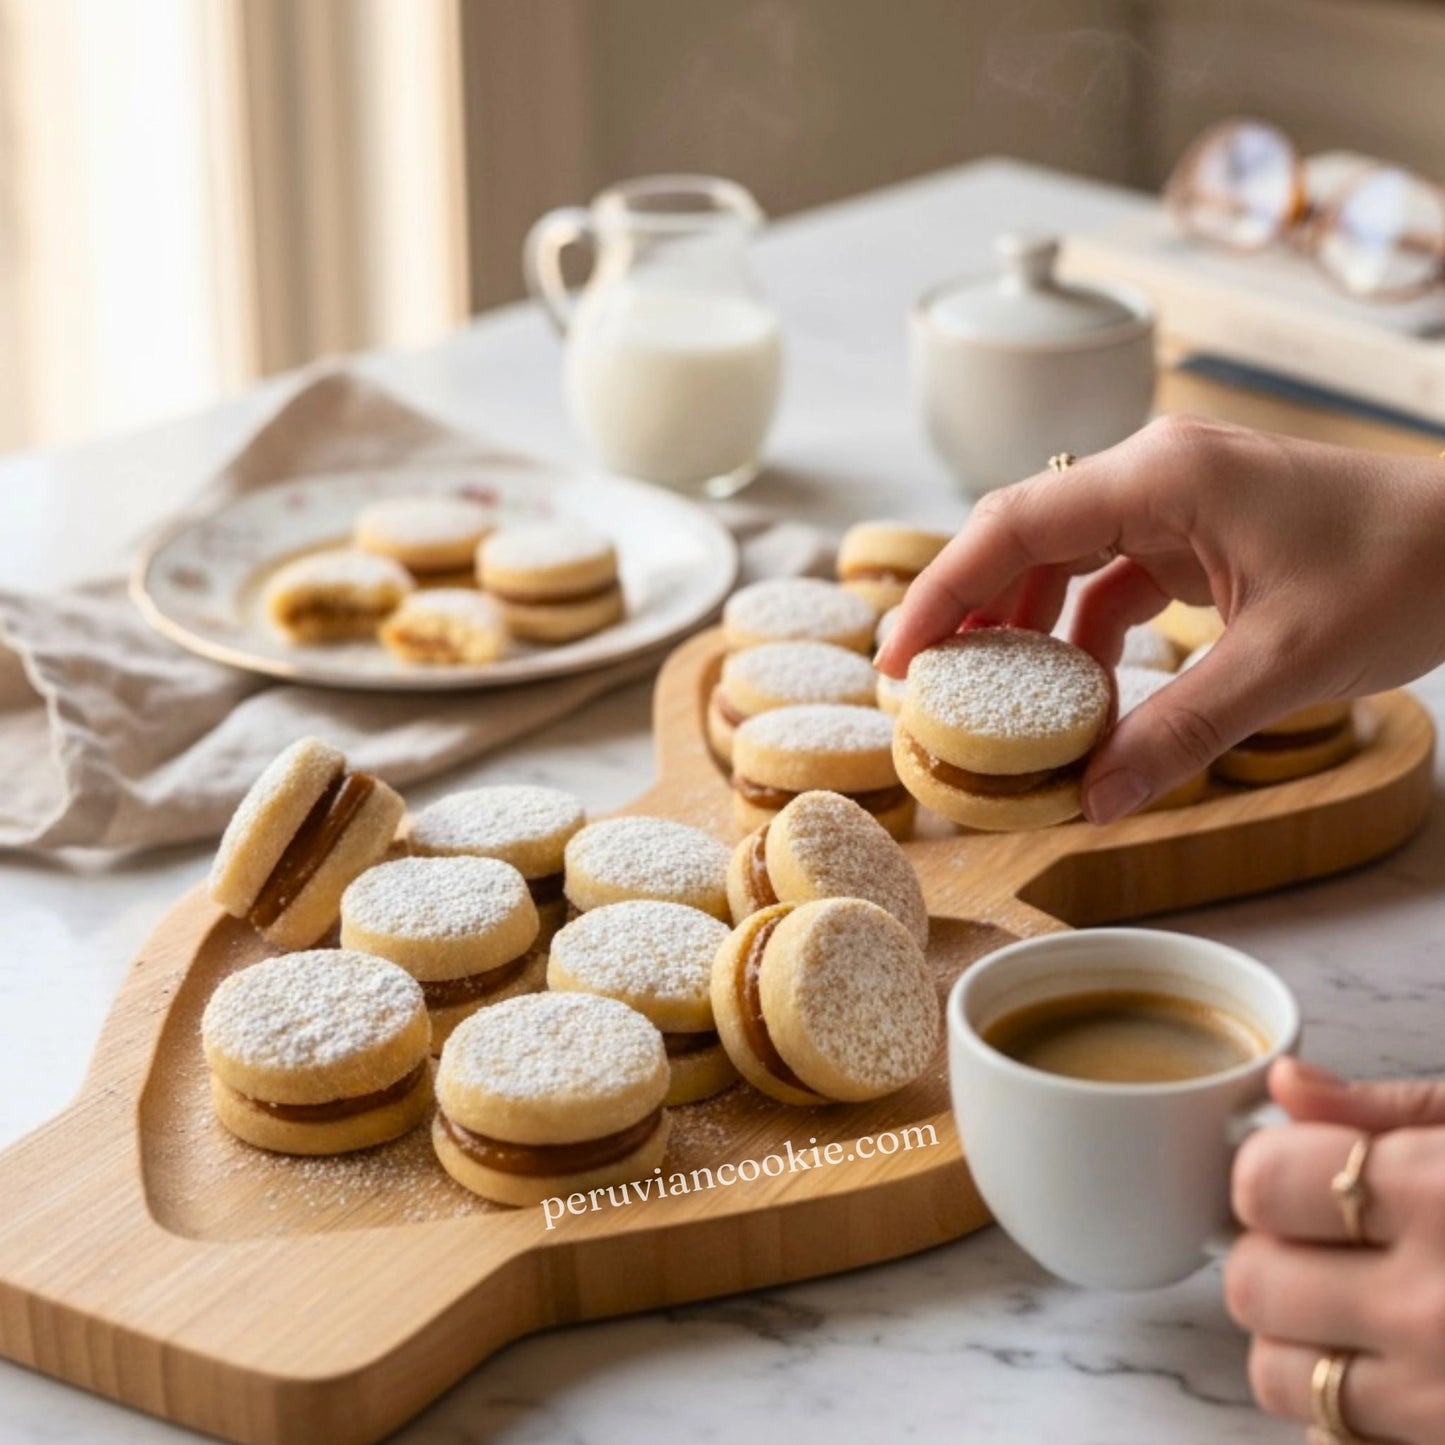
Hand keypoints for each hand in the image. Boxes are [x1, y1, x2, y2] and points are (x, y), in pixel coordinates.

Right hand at [875, 416, 1444, 821]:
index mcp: (1163, 478)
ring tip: (993, 698)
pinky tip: (1080, 691)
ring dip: (1025, 626)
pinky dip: (1085, 635)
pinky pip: (1113, 580)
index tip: (898, 659)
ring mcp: (1177, 502)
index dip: (942, 592)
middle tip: (928, 687)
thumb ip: (1180, 730)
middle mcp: (1156, 476)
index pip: (1013, 525)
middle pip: (1023, 537)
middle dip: (970, 611)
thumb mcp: (1284, 662)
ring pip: (1062, 558)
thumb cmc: (1406, 569)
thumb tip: (1093, 801)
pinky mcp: (1200, 535)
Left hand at [1225, 1056, 1444, 1443]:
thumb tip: (1285, 1082)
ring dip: (1296, 1339)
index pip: (1261, 1183)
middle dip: (1272, 1254)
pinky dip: (1342, 1411)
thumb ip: (1393, 1109)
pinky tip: (1393, 1371)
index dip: (1272, 1170)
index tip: (1305, 1172)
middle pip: (1250, 1282)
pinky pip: (1334, 1440)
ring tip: (1360, 1310)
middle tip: (1330, 1243)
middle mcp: (1437, 1309)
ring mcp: (1443, 1406)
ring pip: (1276, 1374)